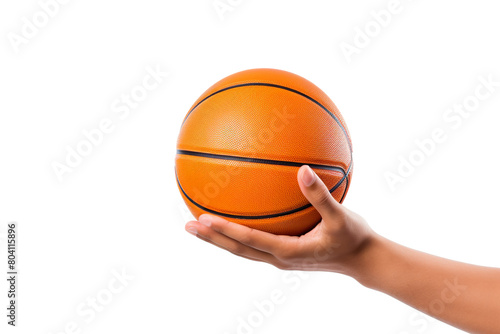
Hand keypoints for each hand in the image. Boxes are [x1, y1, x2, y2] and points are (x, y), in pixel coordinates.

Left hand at [185, 165, 374, 273]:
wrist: (362, 259)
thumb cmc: (353, 238)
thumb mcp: (341, 217)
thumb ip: (320, 195)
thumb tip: (303, 170)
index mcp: (288, 251)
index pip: (249, 240)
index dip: (225, 230)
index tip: (203, 219)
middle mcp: (278, 258)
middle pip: (237, 249)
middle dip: (212, 238)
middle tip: (188, 226)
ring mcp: (280, 257)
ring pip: (243, 249)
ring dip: (220, 238)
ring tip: (199, 226)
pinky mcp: (284, 252)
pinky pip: (255, 243)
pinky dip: (238, 234)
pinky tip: (235, 218)